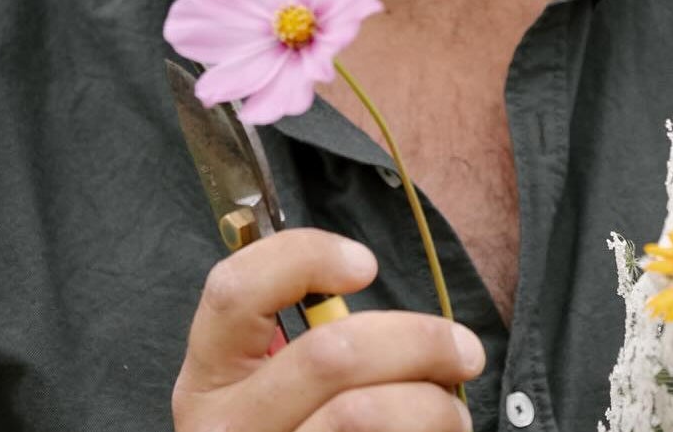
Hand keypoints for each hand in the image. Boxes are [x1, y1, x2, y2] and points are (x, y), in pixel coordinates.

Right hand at [172, 229, 484, 430]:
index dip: (304, 259)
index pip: (233, 291)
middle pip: (329, 354)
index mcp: (208, 380)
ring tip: (453, 412)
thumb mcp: (274, 388)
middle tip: (464, 350)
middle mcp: (222, 431)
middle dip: (418, 340)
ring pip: (361, 414)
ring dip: (430, 406)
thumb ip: (309, 340)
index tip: (365, 264)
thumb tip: (371, 284)